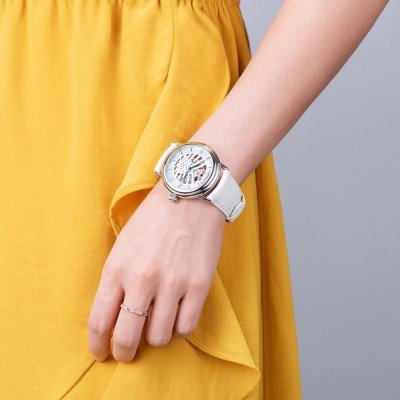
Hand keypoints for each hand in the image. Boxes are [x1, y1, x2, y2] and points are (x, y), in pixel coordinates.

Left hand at [87, 181, 225, 362]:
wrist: (189, 197)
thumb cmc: (153, 220)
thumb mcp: (122, 246)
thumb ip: (116, 281)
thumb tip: (113, 316)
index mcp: (117, 268)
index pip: (99, 321)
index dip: (98, 345)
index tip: (101, 352)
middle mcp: (142, 279)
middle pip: (126, 338)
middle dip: (123, 353)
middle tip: (126, 352)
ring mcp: (172, 283)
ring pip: (158, 337)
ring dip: (155, 335)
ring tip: (158, 321)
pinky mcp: (199, 285)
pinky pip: (186, 327)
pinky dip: (179, 327)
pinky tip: (177, 314)